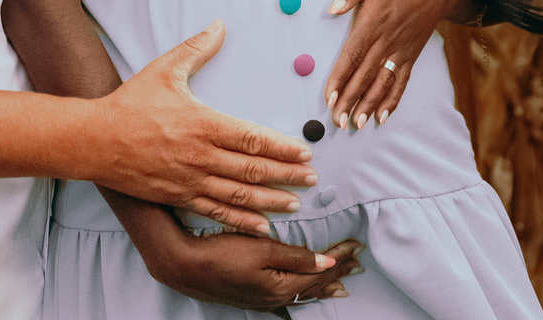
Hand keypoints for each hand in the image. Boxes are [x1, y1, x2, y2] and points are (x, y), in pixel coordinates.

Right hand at [88, 20, 317, 234]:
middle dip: (286, 175)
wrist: (96, 140)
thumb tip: (220, 25)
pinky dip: (243, 221)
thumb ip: (196, 49)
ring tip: (296, 202)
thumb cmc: (131, 103)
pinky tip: (263, 226)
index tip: (304, 152)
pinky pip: (217, 213)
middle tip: (312, 179)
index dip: (281, 147)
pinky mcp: (179, 198)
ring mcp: (190, 181)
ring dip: (271, 200)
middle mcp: (201, 156)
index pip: (252, 137)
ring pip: (239, 195)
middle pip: (253, 169)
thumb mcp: (164, 69)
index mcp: (203, 123)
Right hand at [142, 225, 363, 312]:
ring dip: (323, 281)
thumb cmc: (222, 254)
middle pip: (315, 285)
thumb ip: (294, 256)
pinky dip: (305, 285)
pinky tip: (306, 283)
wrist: (185, 266)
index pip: (320, 273)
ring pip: (303, 290)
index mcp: (280, 287)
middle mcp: (276, 298)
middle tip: (357, 260)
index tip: (356, 245)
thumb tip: (326, 261)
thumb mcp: (260, 249)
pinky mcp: (254, 294)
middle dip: (338, 272)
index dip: (339, 258)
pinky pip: (290, 291)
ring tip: (342, 278)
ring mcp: (264, 298)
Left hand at [324, 0, 473, 130]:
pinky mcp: (411, 56)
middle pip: (365, 76)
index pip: (352, 55)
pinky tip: (382, 117)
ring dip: (368, 105)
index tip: (328, 97)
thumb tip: (332, 9)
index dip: (339, 78)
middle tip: (336, 121)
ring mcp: (401, 51)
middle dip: (350, 100)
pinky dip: (391, 101)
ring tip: (355, 124)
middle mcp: (387, 41)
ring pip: (382, 84)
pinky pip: (401, 83)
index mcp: (374, 22)